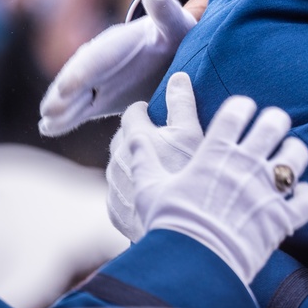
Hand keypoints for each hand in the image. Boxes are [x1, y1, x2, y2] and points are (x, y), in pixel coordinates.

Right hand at [39, 0, 197, 136]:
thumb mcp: (175, 23)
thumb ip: (165, 12)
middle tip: (50, 110)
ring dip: (61, 109)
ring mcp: (98, 81)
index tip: (68, 87)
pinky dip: (65, 119)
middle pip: (79, 78)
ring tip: (47, 122)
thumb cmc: (174, 33)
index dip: (83, 72)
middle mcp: (101, 61)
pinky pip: (80, 109)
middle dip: (65, 94)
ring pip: (75, 96)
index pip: (97, 57)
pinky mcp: (100, 98)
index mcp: (117, 42)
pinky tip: (48, 129)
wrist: (172, 50)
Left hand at [106, 72, 203, 241]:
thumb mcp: (194, 133)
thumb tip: (176, 77)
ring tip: (156, 166)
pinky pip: (119, 193)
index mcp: (133, 138)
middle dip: (136, 135)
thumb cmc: (191, 176)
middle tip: (158, 138)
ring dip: (132, 162)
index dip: (144, 110)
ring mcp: (114, 190)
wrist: (184, 231)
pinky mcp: (116, 213)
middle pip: (122, 140)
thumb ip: (182, 103)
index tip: (155, 111)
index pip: (132, 114)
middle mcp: (116, 162)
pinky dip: (131, 187)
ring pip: (118, 167)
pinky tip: (151, 191)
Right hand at [127, 93, 307, 283]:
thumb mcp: (150, 189)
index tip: (244, 109)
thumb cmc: (168, 226)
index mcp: (215, 153)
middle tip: (273, 124)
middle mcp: (246, 165)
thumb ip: (144, 159)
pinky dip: (307, 197)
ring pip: (296, 155)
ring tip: (290, 155)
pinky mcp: (282, 217)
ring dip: (295, 153)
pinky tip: (301, 196)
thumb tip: (133, 136)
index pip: (236, 111)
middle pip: (273, 123)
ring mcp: (267, 189)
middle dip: (276, 120)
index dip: (243, 106)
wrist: (190, 265)